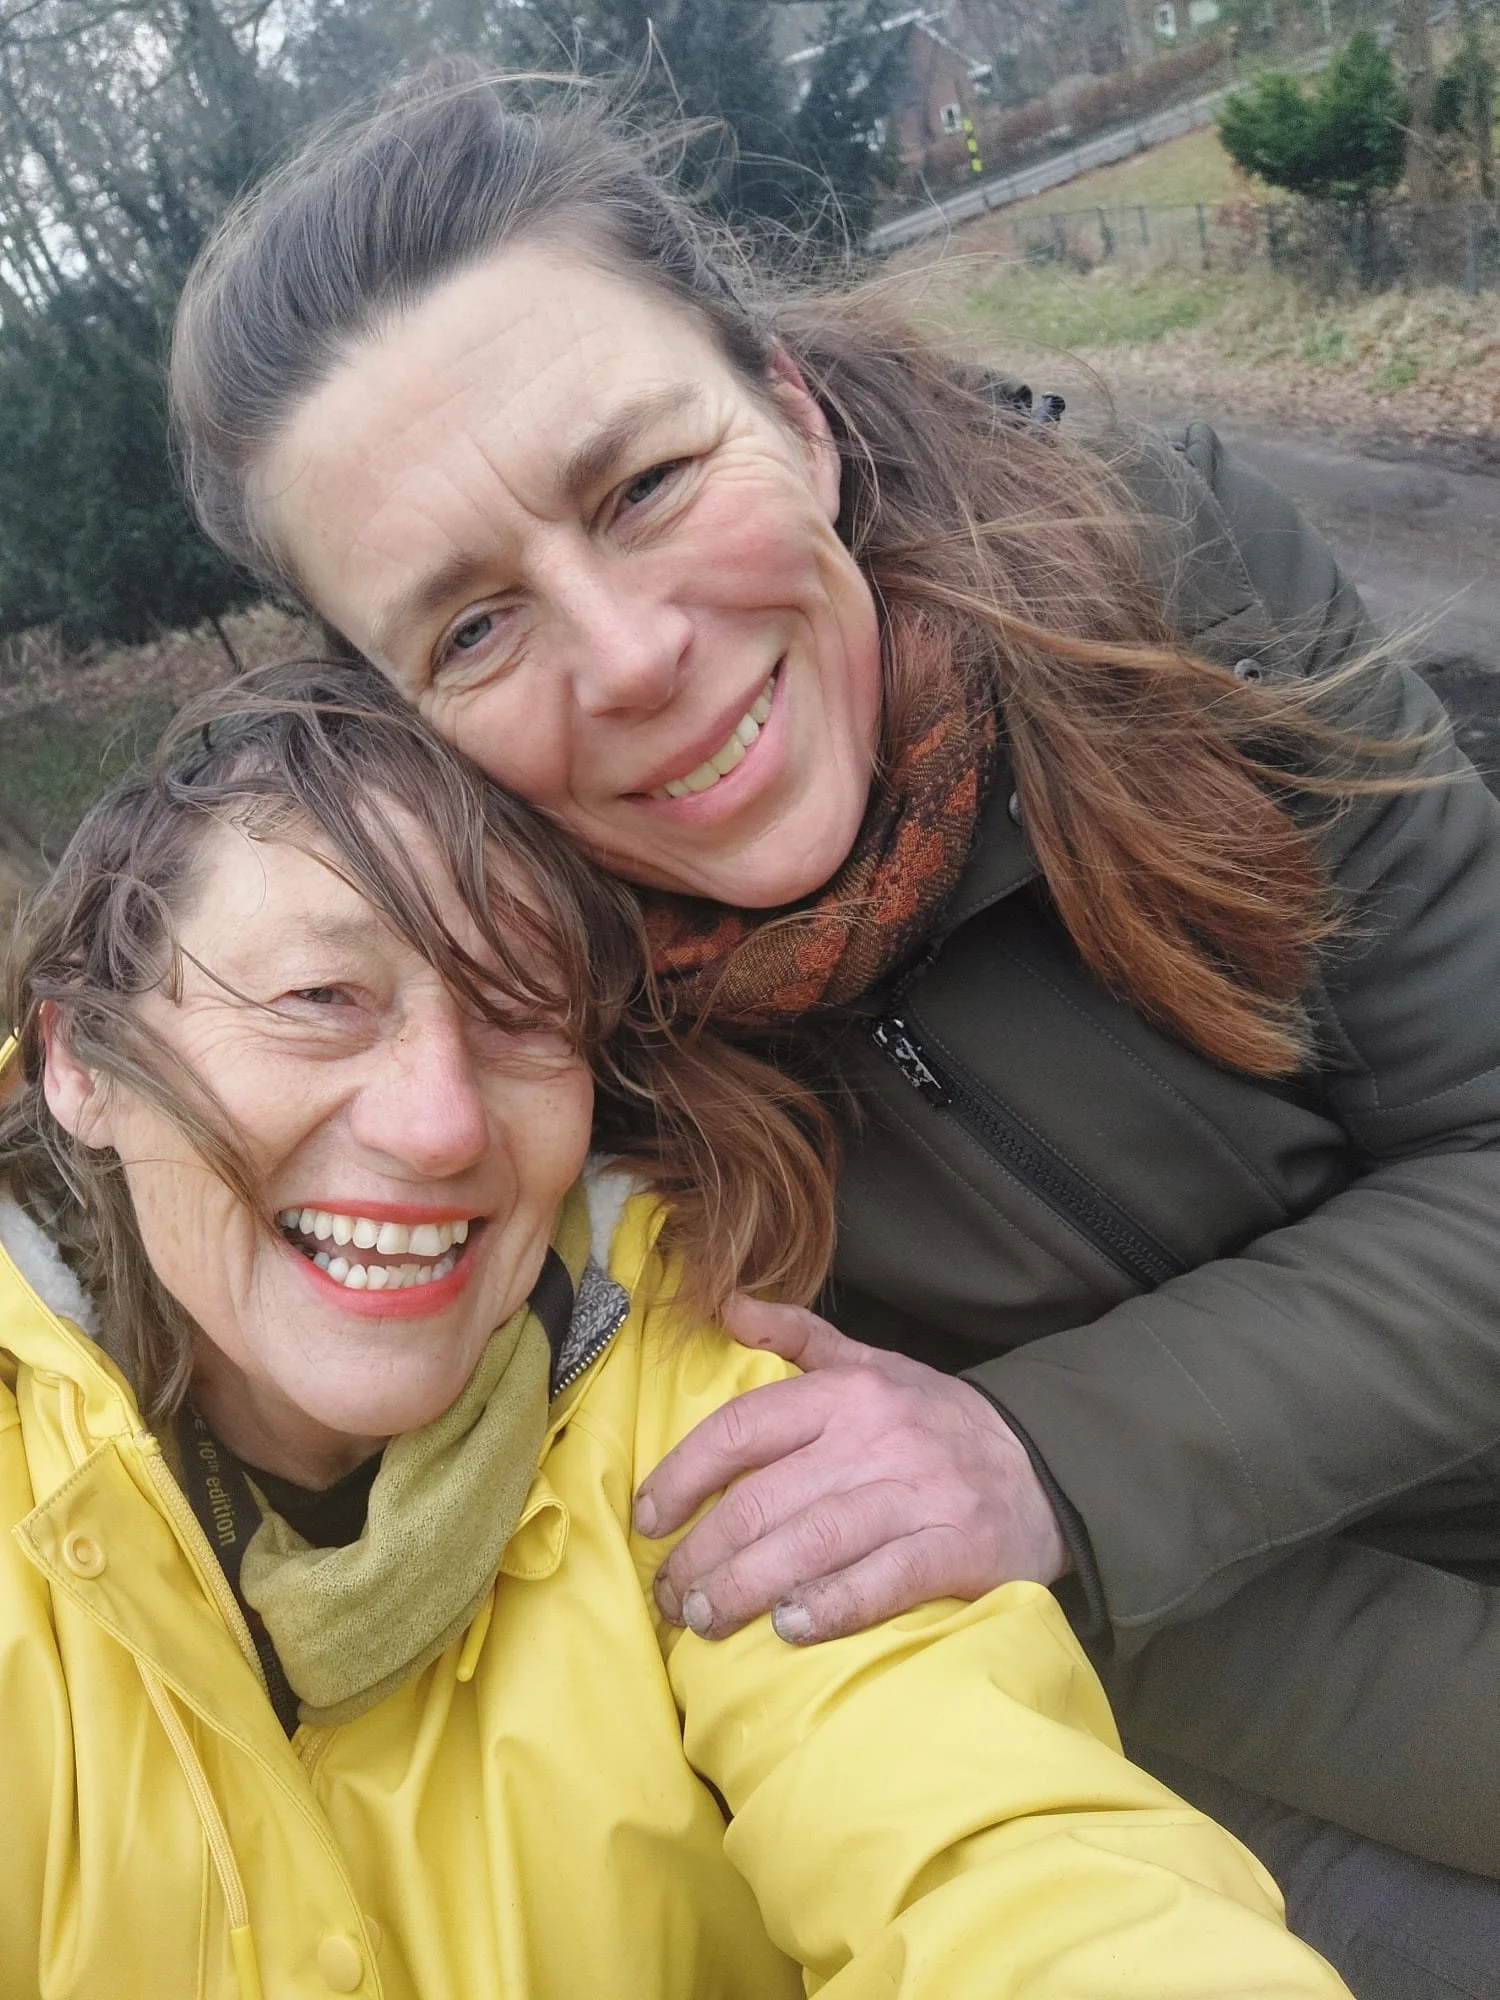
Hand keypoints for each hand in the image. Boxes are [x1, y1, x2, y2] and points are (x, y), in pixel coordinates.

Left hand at [633, 1297, 1069, 1644]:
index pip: (741, 1429)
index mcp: (845, 1392)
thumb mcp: (871, 1363)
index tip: (647, 1519)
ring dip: (743, 1590)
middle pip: (762, 1502)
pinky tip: (788, 1629)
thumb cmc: (936, 1422)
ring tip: (705, 1620)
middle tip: (670, 1596)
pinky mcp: (956, 1548)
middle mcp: (874, 1438)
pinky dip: (828, 1608)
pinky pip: (879, 1582)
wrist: (1045, 1466)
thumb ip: (797, 1336)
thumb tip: (728, 1303)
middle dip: (701, 1556)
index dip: (681, 1477)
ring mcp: (916, 1494)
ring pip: (808, 1545)